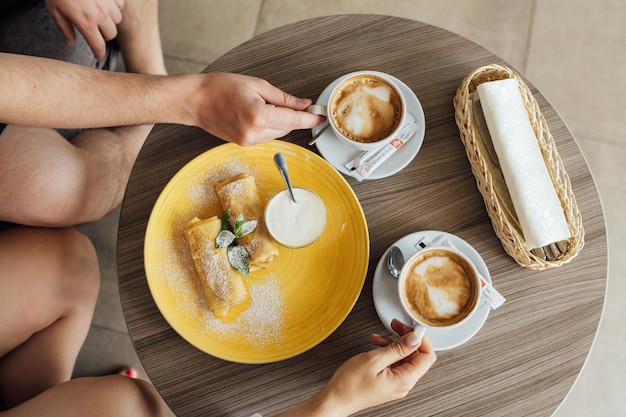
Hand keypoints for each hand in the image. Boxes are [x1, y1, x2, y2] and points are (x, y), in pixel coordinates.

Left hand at [45, 0, 124, 59]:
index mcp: (86, 23)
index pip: (98, 46)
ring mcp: (108, 4)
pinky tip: (105, 3)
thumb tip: (70, 42)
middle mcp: (100, 15)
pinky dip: (114, 6)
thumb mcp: (55, 11)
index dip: (99, 53)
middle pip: (111, 34)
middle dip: (104, 35)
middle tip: (96, 31)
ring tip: (100, 15)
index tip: (98, 55)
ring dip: (110, 20)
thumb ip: (65, 29)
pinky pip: (119, 5)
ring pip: (117, 20)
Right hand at [192, 73, 325, 145]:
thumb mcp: (256, 85)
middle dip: (293, 116)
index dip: (310, 119)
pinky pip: (266, 136)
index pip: (293, 120)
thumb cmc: (219, 88)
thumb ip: (283, 98)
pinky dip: (269, 126)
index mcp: (258, 116)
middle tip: (294, 103)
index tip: (321, 117)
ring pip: (277, 133)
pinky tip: (258, 114)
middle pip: (287, 128)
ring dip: (280, 121)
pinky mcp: (244, 144)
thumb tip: (303, 104)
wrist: (195, 101)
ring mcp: (248, 141)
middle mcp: (254, 133)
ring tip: (264, 104)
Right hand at [318, 319, 436, 415]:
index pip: (427, 356)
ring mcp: (395, 383)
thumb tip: (415, 339)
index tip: (410, 327)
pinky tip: (376, 345)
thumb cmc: (350, 384)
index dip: (420, 338)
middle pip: (416, 356)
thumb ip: (398, 348)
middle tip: (396, 326)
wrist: (335, 399)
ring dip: (393, 343)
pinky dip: (387, 351)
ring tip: (379, 337)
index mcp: (405, 379)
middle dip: (406, 338)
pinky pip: (394, 363)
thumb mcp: (375, 359)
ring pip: (404, 358)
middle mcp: (403, 383)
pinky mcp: (387, 382)